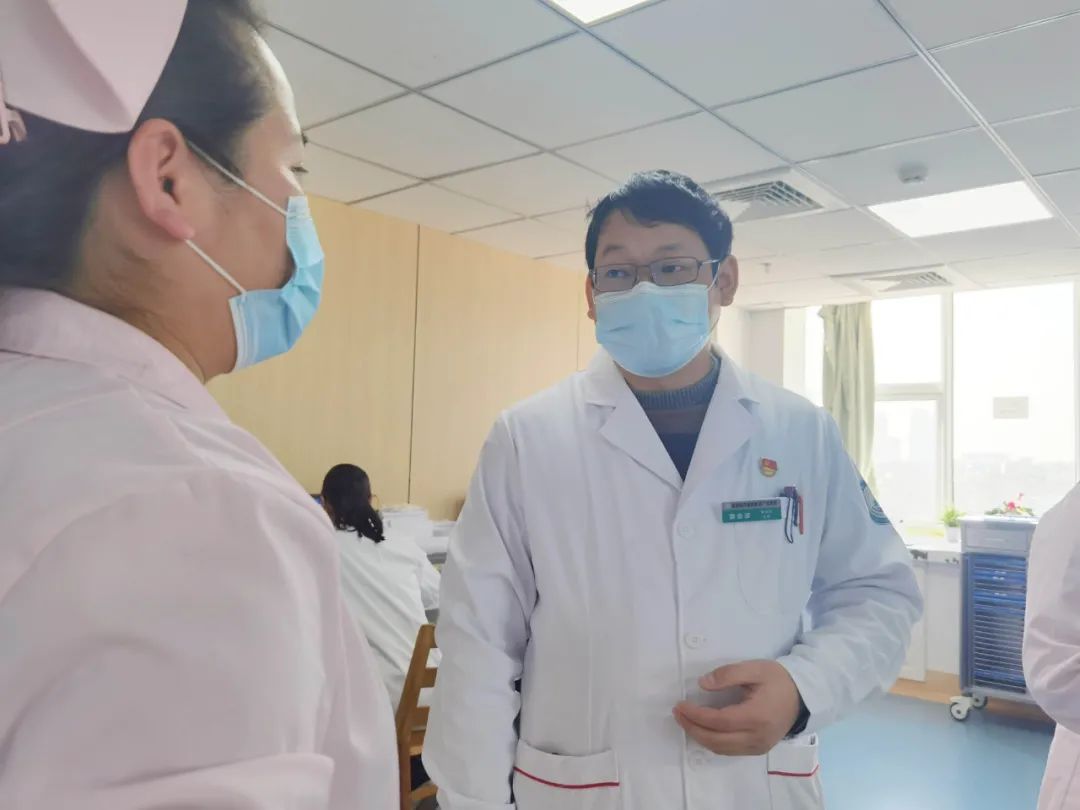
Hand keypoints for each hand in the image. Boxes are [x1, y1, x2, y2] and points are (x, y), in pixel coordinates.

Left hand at [673, 660, 801, 755]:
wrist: (803, 696)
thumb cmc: (778, 680)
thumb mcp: (754, 668)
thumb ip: (728, 674)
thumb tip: (703, 684)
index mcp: (755, 716)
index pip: (718, 721)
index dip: (696, 715)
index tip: (681, 705)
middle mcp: (756, 736)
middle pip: (716, 740)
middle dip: (692, 728)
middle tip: (678, 713)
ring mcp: (758, 746)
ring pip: (722, 749)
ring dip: (700, 737)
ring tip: (686, 721)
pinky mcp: (759, 749)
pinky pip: (730, 751)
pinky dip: (713, 742)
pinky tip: (704, 730)